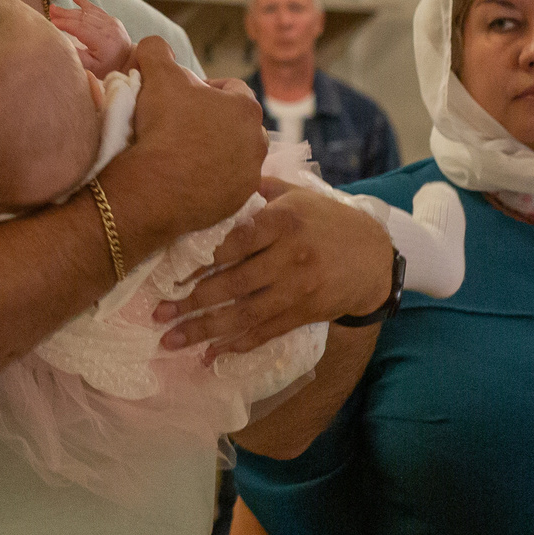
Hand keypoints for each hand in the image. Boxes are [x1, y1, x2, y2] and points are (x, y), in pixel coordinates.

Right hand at [49, 0, 134, 74]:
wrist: (128, 61)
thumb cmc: (109, 67)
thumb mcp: (93, 68)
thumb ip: (79, 57)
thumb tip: (63, 46)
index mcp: (103, 41)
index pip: (80, 28)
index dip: (65, 24)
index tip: (52, 22)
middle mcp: (108, 28)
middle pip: (82, 18)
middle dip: (65, 14)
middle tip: (50, 10)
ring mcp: (111, 22)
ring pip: (87, 12)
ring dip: (70, 9)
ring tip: (55, 8)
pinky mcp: (112, 19)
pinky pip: (96, 9)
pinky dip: (84, 2)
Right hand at [99, 37, 265, 248]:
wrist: (154, 188)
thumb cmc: (162, 126)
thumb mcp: (155, 74)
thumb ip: (157, 50)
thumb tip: (154, 46)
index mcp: (246, 107)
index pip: (230, 88)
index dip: (204, 89)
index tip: (181, 98)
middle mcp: (258, 141)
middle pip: (234, 124)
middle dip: (213, 122)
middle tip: (181, 127)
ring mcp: (250, 175)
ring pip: (234, 155)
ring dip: (215, 152)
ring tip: (185, 155)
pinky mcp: (238, 202)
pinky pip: (227, 185)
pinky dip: (212, 180)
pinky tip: (187, 179)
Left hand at [159, 181, 393, 360]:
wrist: (375, 256)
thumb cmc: (328, 220)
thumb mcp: (299, 195)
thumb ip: (260, 190)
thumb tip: (217, 180)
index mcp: (287, 221)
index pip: (238, 241)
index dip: (204, 259)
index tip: (173, 272)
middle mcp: (292, 257)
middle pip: (235, 283)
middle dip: (192, 301)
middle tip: (158, 313)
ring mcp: (299, 289)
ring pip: (245, 313)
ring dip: (205, 330)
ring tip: (171, 339)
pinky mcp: (305, 313)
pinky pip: (266, 332)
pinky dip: (237, 345)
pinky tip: (210, 354)